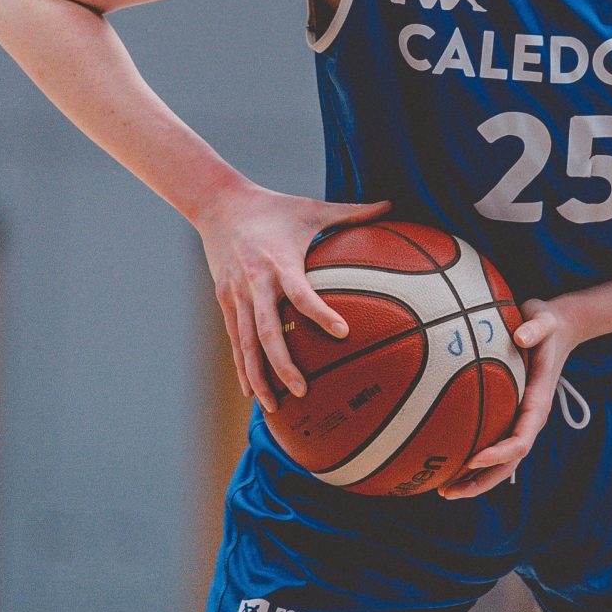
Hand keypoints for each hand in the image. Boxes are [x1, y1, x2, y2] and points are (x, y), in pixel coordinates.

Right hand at [194, 186, 387, 411]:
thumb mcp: (312, 207)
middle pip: (266, 331)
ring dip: (258, 376)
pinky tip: (251, 392)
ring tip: (274, 408)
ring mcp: (236, 295)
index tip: (344, 333)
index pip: (301, 293)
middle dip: (282, 364)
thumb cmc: (274, 206)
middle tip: (303, 390)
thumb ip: (352, 212)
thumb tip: (392, 205)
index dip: (320, 313)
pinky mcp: (224, 301)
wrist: (219, 203)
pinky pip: (234, 340)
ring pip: (245, 343)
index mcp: (279, 262)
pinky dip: (242, 366)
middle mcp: (255, 283)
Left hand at [439, 297, 584, 499]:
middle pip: (509, 463)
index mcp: (538, 403)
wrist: (559, 327)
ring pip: (500, 462)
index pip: (522, 439)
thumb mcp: (545, 319)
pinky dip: (472, 462)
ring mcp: (519, 419)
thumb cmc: (548, 323)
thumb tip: (520, 335)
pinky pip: (492, 445)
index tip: (473, 458)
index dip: (499, 454)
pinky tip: (447, 464)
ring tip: (443, 490)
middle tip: (447, 491)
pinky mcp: (509, 415)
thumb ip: (536, 328)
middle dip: (480, 481)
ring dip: (474, 480)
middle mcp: (529, 418)